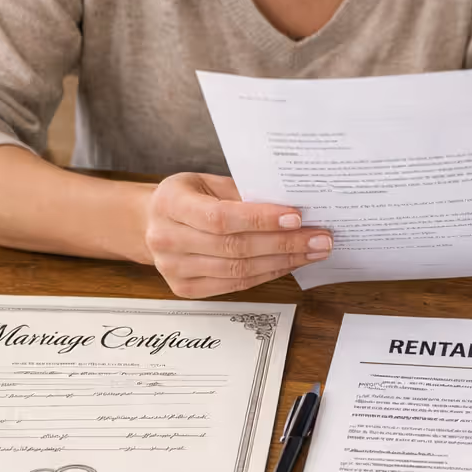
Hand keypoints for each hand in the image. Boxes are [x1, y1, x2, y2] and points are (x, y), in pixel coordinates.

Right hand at [143, 172, 331, 298]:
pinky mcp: (184, 289)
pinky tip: (290, 263)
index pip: (220, 217)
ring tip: (313, 251)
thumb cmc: (188, 197)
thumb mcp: (208, 182)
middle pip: (234, 247)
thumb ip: (243, 193)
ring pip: (238, 270)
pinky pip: (235, 285)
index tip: (297, 217)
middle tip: (320, 238)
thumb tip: (292, 204)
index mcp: (170, 204)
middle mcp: (167, 238)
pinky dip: (267, 274)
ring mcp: (173, 268)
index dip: (261, 219)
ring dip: (283, 261)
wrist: (151, 223)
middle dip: (284, 243)